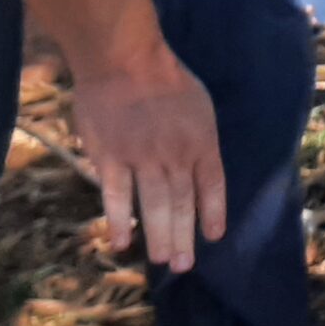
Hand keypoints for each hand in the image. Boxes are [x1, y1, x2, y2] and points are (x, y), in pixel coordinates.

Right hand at [74, 54, 226, 272]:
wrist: (124, 60)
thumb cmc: (166, 77)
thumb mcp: (200, 106)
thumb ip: (198, 139)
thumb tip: (198, 166)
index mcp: (202, 142)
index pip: (212, 186)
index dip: (213, 213)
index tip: (213, 236)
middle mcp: (175, 156)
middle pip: (182, 204)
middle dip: (184, 237)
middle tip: (184, 265)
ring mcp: (142, 159)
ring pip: (153, 206)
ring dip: (159, 236)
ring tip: (163, 261)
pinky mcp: (110, 158)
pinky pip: (115, 196)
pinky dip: (119, 221)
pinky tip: (122, 242)